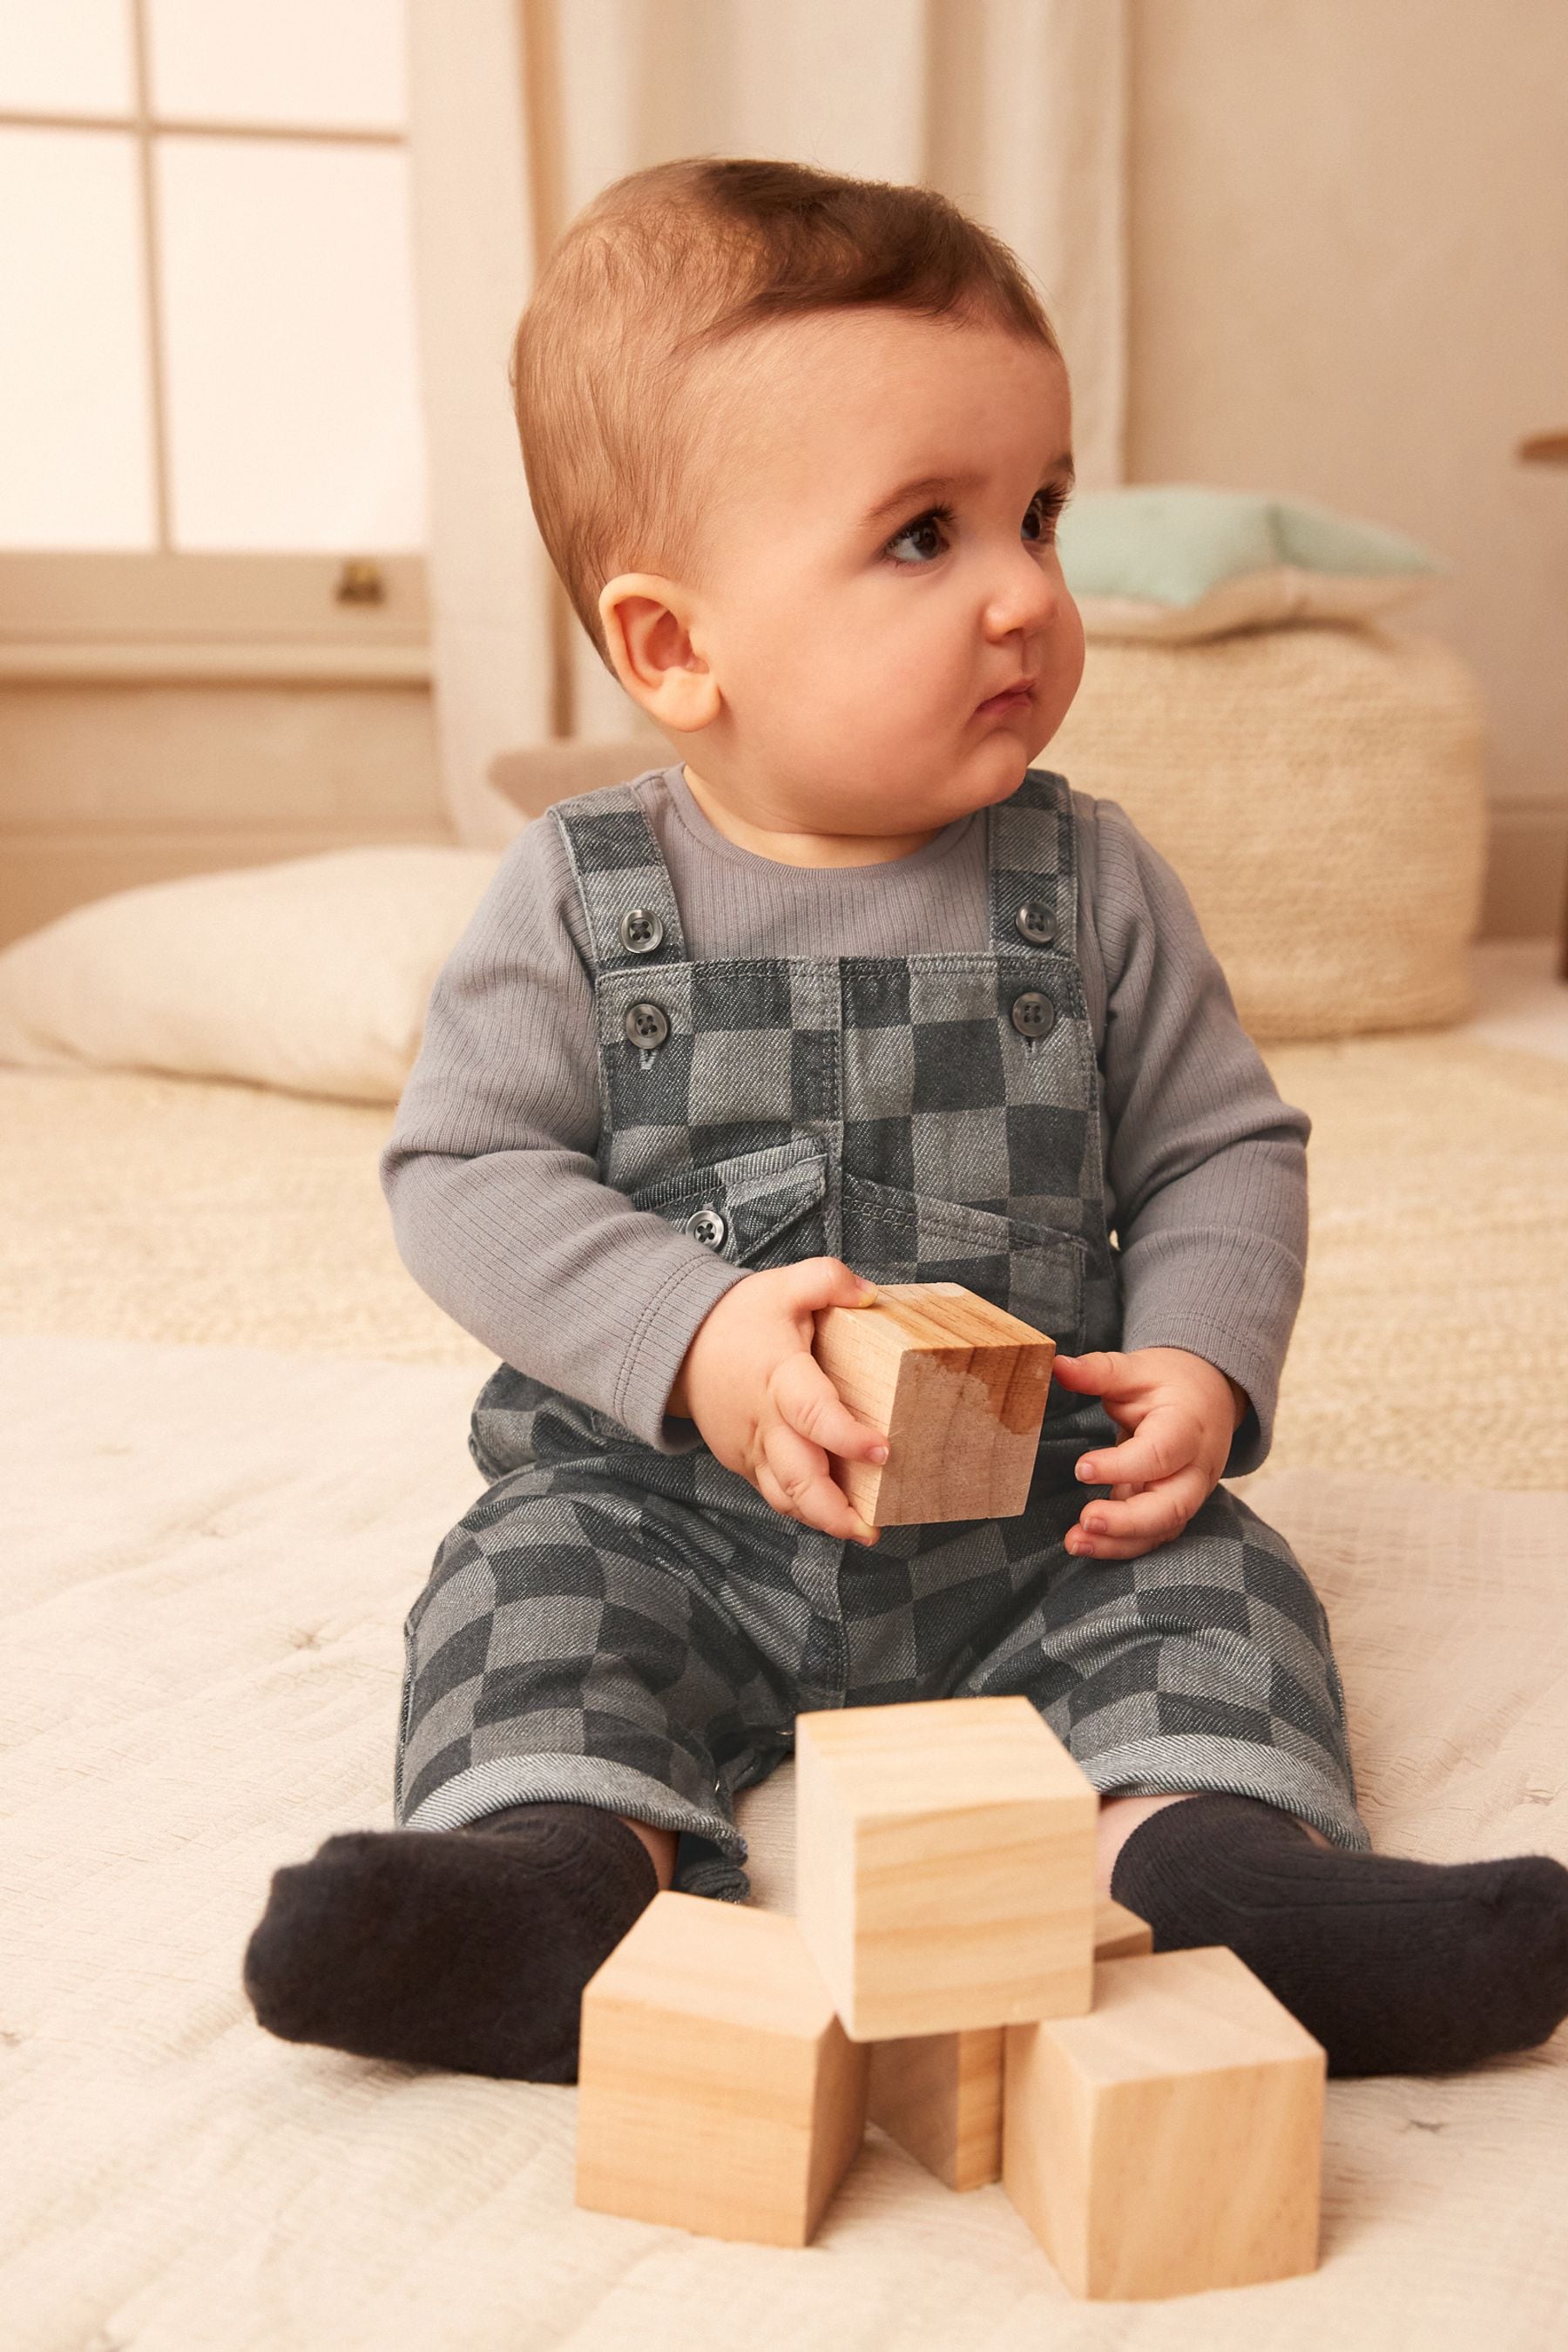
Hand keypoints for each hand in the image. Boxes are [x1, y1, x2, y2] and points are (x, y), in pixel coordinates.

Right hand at [666, 1258, 889, 1544]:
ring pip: (785, 1496)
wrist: (678, 1344)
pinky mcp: (745, 1462)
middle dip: (834, 1509)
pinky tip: (834, 1516)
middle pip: (797, 1477)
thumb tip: (871, 1294)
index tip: (882, 1451)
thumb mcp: (782, 1286)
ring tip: (861, 1531)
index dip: (847, 1437)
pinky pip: (775, 1493)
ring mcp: (752, 1447)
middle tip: (873, 1527)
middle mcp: (764, 1421)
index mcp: (778, 1377)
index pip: (813, 1413)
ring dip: (822, 1520)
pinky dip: (803, 1509)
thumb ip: (827, 1280)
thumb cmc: (735, 1319)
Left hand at [1050, 1346, 1247, 1561]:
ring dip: (1120, 1543)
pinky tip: (1087, 1543)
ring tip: (1076, 1542)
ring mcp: (1188, 1492)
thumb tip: (1057, 1366)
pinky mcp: (1173, 1506)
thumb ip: (1099, 1372)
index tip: (1081, 1468)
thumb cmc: (1170, 1383)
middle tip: (1086, 1521)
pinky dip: (1121, 1545)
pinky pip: (1152, 1534)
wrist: (1209, 1396)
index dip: (1122, 1466)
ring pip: (1162, 1529)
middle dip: (1128, 1522)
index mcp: (1187, 1427)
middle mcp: (1195, 1467)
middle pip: (1172, 1506)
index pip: (1160, 1454)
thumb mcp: (1136, 1369)